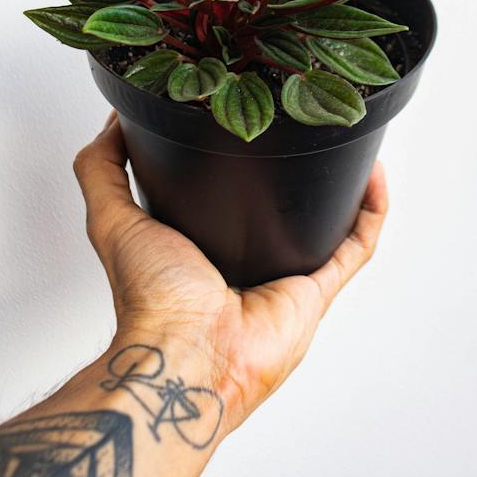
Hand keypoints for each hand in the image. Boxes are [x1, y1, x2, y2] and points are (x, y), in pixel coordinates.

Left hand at [74, 111, 387, 432]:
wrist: (186, 354)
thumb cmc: (151, 298)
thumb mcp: (111, 218)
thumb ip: (102, 170)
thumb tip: (113, 122)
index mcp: (202, 248)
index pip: (229, 200)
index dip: (240, 164)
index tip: (251, 122)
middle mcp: (247, 265)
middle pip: (283, 213)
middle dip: (298, 176)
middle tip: (310, 130)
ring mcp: (287, 280)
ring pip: (328, 227)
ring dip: (345, 189)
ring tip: (351, 144)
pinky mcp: (317, 293)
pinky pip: (357, 246)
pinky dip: (371, 211)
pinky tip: (374, 174)